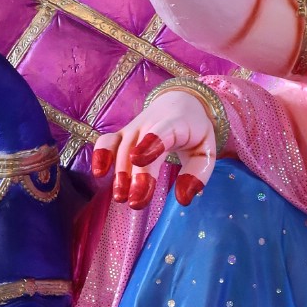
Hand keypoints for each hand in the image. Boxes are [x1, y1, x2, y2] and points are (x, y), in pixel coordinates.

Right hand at [91, 87, 216, 209]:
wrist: (179, 104)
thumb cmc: (194, 131)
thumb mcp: (206, 150)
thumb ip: (198, 174)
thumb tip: (183, 199)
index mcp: (176, 123)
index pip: (162, 130)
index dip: (150, 143)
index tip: (138, 160)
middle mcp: (150, 123)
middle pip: (139, 147)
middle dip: (137, 175)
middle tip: (136, 202)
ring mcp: (133, 128)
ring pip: (122, 147)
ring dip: (120, 173)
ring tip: (121, 197)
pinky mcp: (122, 134)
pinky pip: (107, 140)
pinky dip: (100, 153)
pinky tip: (99, 173)